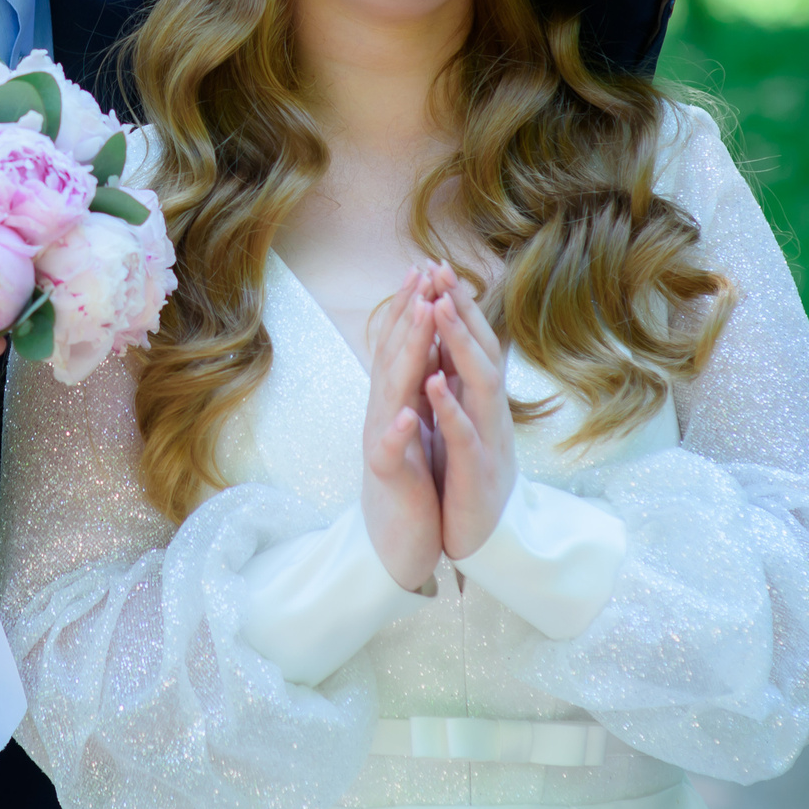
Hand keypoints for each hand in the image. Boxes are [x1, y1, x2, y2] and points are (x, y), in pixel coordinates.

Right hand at [360, 266, 446, 590]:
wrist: (391, 540)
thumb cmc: (408, 478)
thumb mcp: (413, 423)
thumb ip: (413, 385)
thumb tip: (420, 343)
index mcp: (394, 399)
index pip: (402, 345)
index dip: (411, 307)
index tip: (426, 268)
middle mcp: (382, 412)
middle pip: (394, 356)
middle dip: (408, 314)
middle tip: (421, 275)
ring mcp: (382, 441)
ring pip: (391, 392)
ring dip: (406, 354)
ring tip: (421, 320)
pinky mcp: (389, 476)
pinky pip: (392, 452)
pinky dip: (399, 432)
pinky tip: (409, 414)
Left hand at [427, 279, 518, 562]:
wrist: (486, 538)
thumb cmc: (472, 476)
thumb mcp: (465, 423)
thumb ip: (460, 385)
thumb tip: (452, 342)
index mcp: (479, 400)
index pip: (471, 343)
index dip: (458, 305)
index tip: (438, 267)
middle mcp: (489, 411)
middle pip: (480, 350)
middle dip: (461, 310)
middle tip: (442, 270)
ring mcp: (487, 438)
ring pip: (478, 383)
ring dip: (459, 345)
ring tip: (441, 308)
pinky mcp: (476, 471)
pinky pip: (463, 434)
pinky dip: (449, 407)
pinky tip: (434, 383)